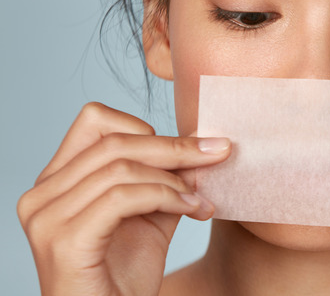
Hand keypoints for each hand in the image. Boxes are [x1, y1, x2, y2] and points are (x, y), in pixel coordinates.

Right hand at [17, 102, 230, 295]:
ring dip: (174, 179)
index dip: (146, 128)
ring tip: (201, 200)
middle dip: (175, 148)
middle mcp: (42, 195)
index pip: (96, 121)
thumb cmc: (125, 276)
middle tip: (218, 155)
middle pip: (115, 141)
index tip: (189, 149)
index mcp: (57, 181)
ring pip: (121, 167)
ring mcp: (47, 218)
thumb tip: (202, 143)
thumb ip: (168, 178)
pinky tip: (193, 210)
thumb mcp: (152, 215)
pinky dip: (165, 197)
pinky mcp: (64, 241)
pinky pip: (122, 198)